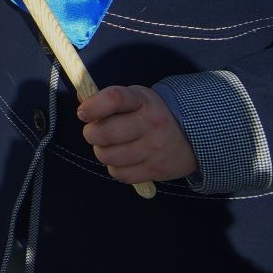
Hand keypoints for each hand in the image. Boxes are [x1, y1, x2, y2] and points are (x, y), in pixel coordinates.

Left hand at [76, 85, 196, 183]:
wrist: (191, 136)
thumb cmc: (152, 114)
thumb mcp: (135, 98)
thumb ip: (108, 99)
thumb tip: (81, 99)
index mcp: (142, 100)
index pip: (113, 99)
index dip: (92, 107)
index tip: (83, 113)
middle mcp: (150, 124)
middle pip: (105, 133)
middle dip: (92, 133)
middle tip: (95, 132)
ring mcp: (154, 149)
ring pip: (108, 156)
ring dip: (102, 152)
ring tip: (109, 146)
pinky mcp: (155, 170)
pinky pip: (119, 173)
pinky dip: (115, 167)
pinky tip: (122, 159)